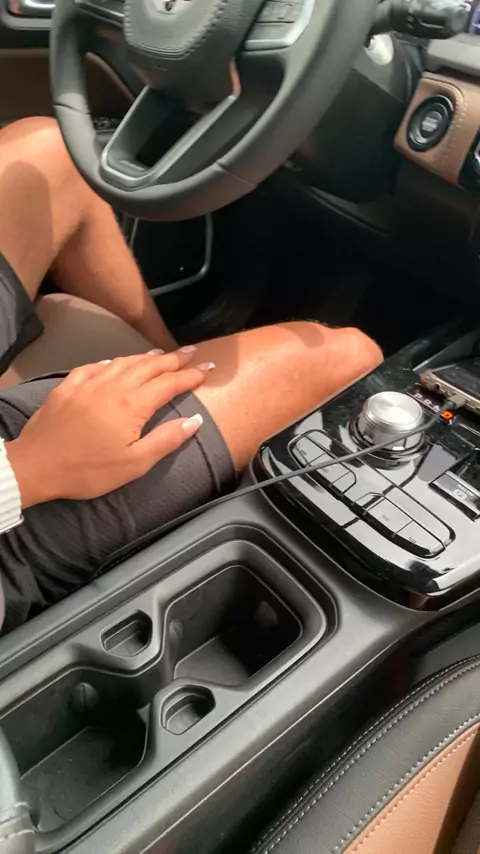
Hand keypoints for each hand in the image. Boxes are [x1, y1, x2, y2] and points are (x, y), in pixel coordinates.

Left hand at [6, 348, 213, 507]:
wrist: (36, 466)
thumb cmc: (88, 470)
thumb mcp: (134, 464)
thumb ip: (166, 440)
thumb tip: (194, 420)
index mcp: (132, 405)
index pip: (169, 383)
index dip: (191, 375)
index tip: (208, 369)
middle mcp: (113, 386)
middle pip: (149, 366)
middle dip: (174, 359)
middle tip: (192, 352)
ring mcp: (88, 383)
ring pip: (124, 361)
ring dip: (146, 357)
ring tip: (162, 354)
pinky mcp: (68, 386)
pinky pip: (96, 365)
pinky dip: (113, 361)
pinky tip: (117, 362)